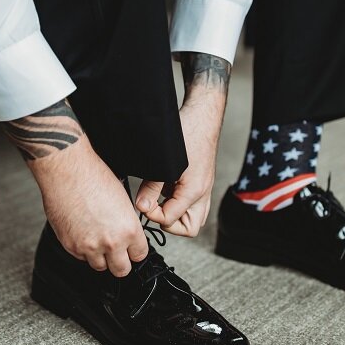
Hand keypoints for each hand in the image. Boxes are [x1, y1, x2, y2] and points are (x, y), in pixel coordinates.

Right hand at [4, 100, 146, 276]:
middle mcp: (111, 242)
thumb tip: (127, 236)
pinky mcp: (70, 245)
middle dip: (120, 261)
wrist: (67, 171)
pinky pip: (81, 257)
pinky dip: (83, 250)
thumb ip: (126, 223)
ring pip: (100, 266)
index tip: (131, 248)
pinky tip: (82, 232)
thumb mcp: (123, 200)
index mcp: (129, 229)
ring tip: (97, 239)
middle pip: (121, 270)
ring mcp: (89, 247)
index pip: (140, 256)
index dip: (135, 251)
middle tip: (116, 251)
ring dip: (100, 257)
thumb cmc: (94, 177)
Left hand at [135, 52, 229, 236]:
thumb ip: (151, 188)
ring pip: (193, 219)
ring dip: (175, 216)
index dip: (151, 214)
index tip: (141, 202)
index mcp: (194, 192)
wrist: (202, 116)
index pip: (170, 220)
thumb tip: (140, 207)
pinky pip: (192, 205)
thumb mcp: (164, 162)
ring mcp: (204, 189)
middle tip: (153, 208)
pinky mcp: (201, 183)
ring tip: (160, 201)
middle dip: (169, 223)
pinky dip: (178, 204)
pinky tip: (166, 189)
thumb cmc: (187, 133)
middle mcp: (202, 194)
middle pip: (188, 228)